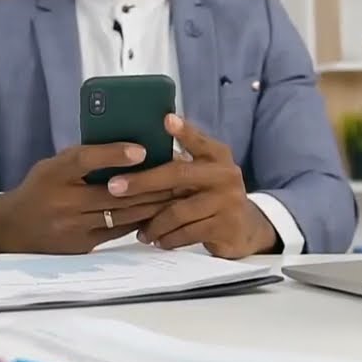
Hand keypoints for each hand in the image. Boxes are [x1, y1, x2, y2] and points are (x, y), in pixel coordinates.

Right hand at [0, 142, 177, 253]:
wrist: (13, 229)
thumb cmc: (39, 189)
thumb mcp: (53, 166)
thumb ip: (83, 158)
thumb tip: (126, 148)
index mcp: (55, 174)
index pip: (86, 160)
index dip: (115, 154)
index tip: (142, 149)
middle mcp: (64, 202)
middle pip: (114, 192)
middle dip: (150, 182)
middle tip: (176, 171)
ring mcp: (74, 227)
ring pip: (122, 213)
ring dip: (152, 203)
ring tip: (175, 191)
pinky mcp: (83, 245)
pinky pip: (119, 231)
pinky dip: (140, 219)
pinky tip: (158, 211)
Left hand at [107, 114, 277, 258]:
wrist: (246, 228)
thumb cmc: (212, 195)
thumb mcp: (204, 173)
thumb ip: (180, 163)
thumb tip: (134, 154)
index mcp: (217, 156)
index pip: (199, 141)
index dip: (184, 131)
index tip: (166, 120)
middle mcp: (224, 174)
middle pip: (178, 174)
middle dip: (143, 181)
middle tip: (115, 187)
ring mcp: (227, 201)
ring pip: (178, 211)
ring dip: (153, 223)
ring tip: (138, 229)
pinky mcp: (225, 226)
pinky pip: (187, 233)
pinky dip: (168, 238)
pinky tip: (157, 240)